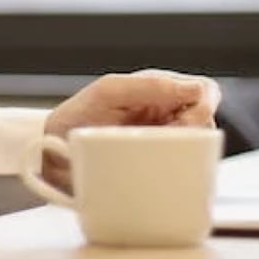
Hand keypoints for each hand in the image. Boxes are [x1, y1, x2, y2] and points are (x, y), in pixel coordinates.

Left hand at [41, 70, 222, 191]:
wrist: (50, 152)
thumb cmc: (77, 117)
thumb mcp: (108, 92)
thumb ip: (148, 86)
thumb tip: (194, 91)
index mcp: (159, 89)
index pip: (204, 90)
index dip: (202, 106)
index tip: (181, 122)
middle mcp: (166, 114)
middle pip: (208, 120)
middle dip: (194, 132)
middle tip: (165, 141)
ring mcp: (164, 142)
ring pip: (201, 146)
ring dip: (186, 152)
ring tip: (155, 155)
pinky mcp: (160, 168)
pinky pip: (186, 169)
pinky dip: (180, 172)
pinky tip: (160, 173)